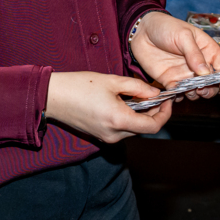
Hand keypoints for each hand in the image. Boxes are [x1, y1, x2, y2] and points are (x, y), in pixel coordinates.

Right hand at [45, 71, 173, 142]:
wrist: (53, 97)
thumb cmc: (79, 86)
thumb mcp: (112, 81)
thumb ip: (137, 88)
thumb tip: (156, 93)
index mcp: (119, 120)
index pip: (153, 126)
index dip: (165, 114)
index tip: (167, 100)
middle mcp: (114, 134)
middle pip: (144, 128)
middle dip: (153, 112)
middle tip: (154, 94)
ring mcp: (106, 137)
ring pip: (133, 130)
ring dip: (140, 115)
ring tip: (137, 96)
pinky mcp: (100, 136)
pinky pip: (121, 130)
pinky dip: (128, 118)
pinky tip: (123, 102)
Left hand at [130, 11, 219, 99]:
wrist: (142, 31)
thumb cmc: (166, 27)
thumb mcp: (183, 36)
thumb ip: (194, 54)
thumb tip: (206, 72)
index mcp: (207, 50)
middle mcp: (198, 65)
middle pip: (212, 83)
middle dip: (210, 89)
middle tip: (202, 89)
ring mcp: (185, 74)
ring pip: (197, 91)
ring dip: (195, 94)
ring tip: (189, 90)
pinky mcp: (171, 81)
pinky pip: (179, 94)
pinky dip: (180, 97)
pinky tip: (177, 93)